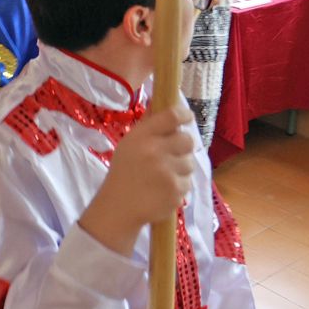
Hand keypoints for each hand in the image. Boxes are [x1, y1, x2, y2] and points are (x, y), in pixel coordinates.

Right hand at [79, 103, 194, 254]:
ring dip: (181, 168)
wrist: (119, 207)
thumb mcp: (129, 144)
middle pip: (188, 139)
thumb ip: (148, 124)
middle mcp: (156, 152)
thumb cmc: (124, 171)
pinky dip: (179, 186)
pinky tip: (163, 189)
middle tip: (173, 153)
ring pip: (190, 163)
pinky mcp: (176, 190)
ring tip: (164, 175)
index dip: (184, 114)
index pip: (172, 116)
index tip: (187, 117)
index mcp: (142, 137)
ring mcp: (167, 172)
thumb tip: (160, 101)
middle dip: (183, 146)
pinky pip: (188, 182)